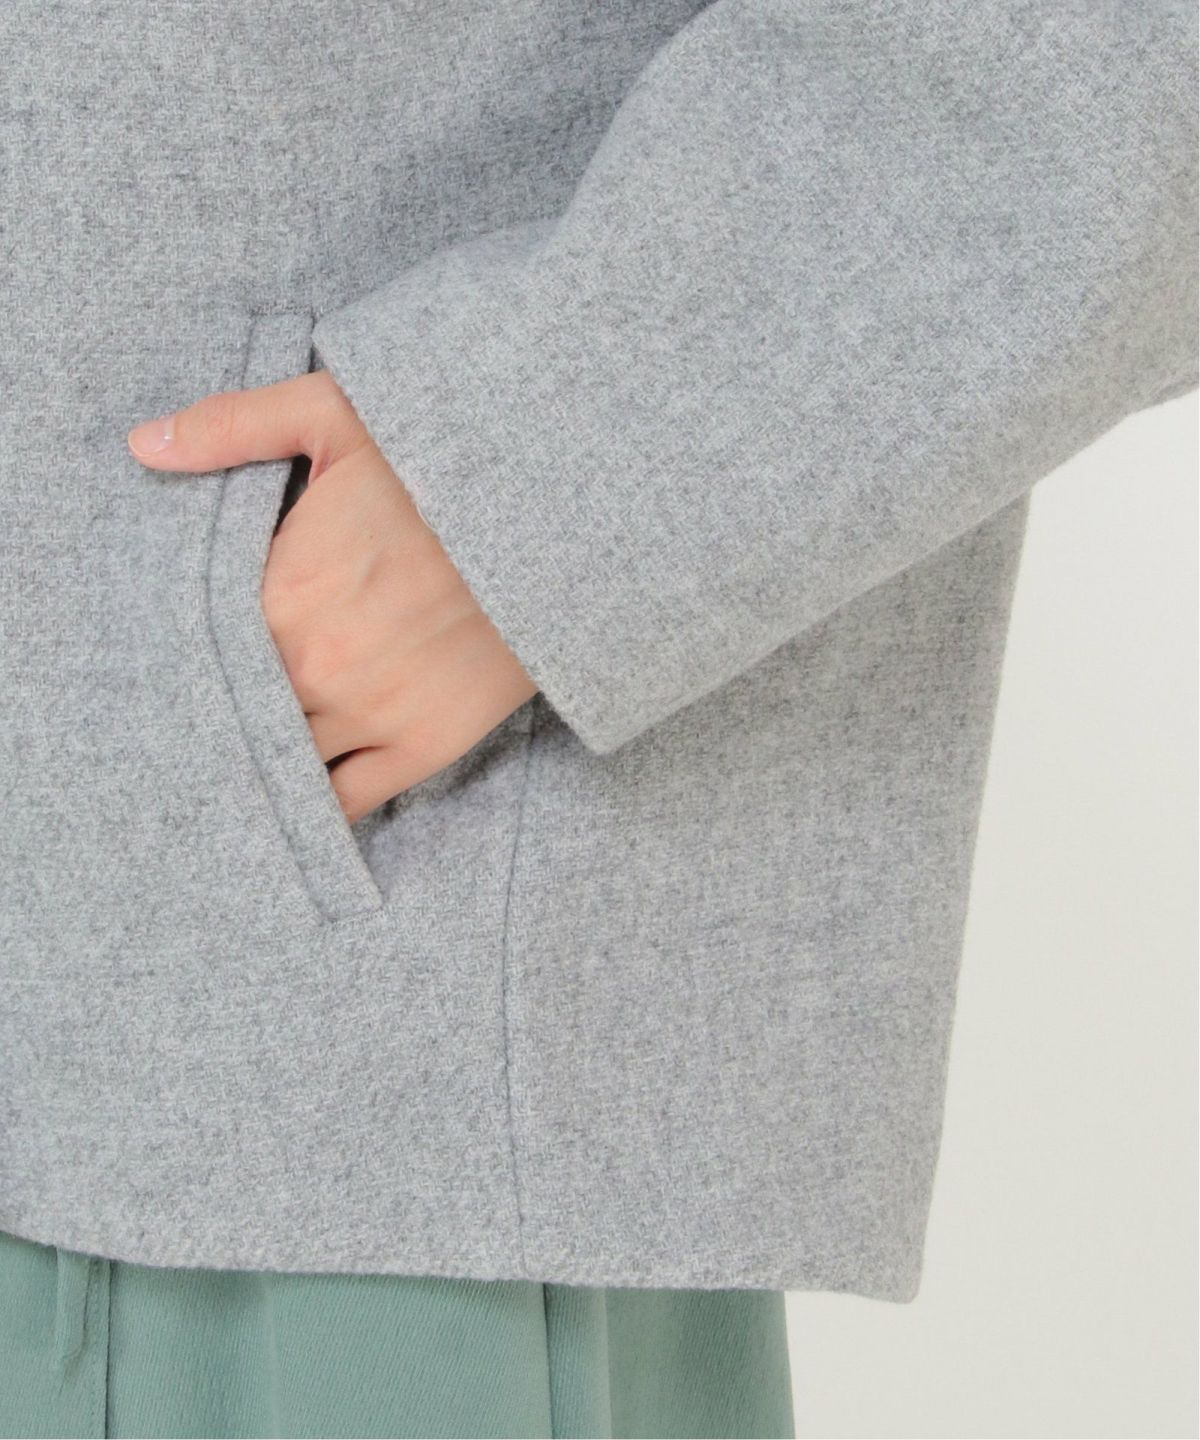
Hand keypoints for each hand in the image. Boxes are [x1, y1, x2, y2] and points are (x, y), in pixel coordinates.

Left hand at [128, 371, 537, 823]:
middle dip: (216, 714)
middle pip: (235, 714)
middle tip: (195, 718)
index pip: (199, 650)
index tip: (174, 661)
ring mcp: (367, 716)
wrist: (556, 518)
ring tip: (238, 762)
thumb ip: (232, 427)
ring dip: (258, 763)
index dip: (187, 657)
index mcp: (277, 596)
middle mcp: (311, 670)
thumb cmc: (445, 462)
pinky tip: (291, 805)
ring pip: (281, 764)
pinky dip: (313, 809)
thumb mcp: (335, 415)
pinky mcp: (421, 747)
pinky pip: (345, 803)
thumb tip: (142, 445)